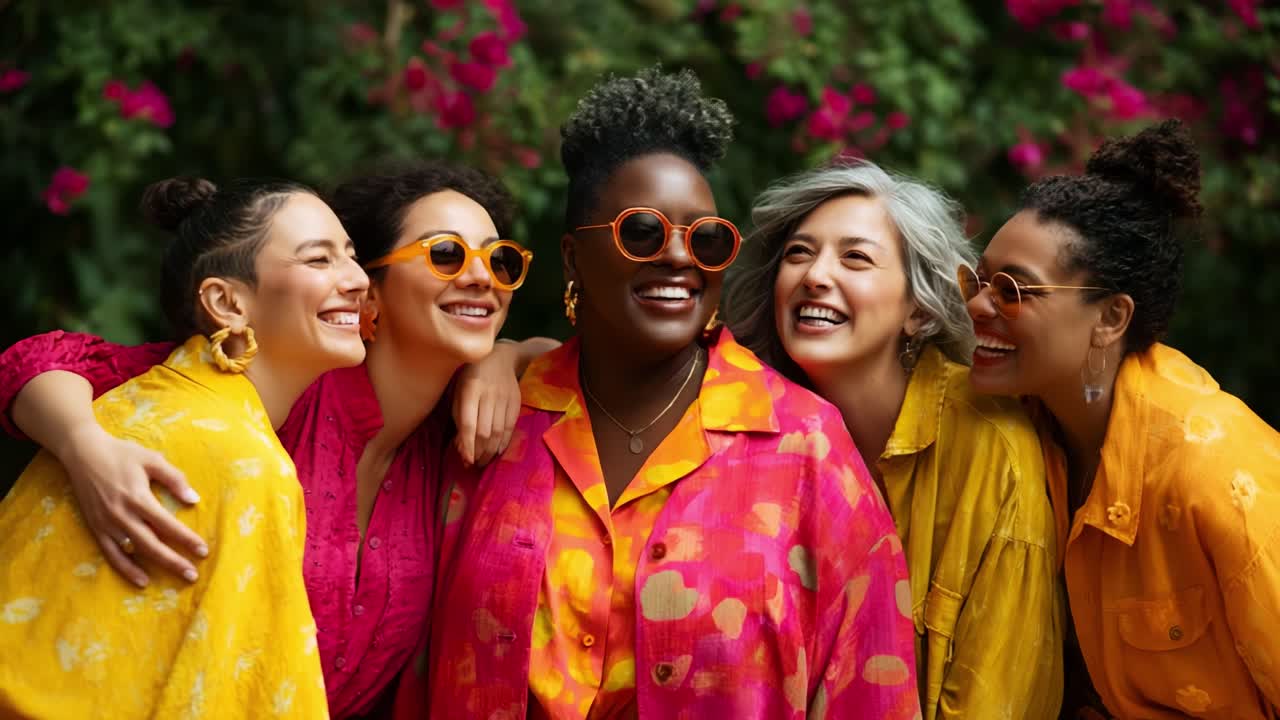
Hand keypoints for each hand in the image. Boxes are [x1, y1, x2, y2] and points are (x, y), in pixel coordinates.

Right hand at [53, 422, 206, 586]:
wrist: (83, 453)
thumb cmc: (122, 454)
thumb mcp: (152, 459)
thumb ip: (175, 479)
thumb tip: (194, 499)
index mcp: (138, 497)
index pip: (167, 525)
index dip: (186, 539)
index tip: (203, 551)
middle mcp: (122, 515)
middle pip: (152, 544)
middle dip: (175, 561)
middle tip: (193, 574)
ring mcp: (107, 524)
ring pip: (134, 552)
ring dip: (156, 567)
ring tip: (176, 578)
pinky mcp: (96, 528)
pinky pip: (112, 554)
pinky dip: (126, 569)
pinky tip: (142, 580)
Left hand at [452, 342, 522, 466]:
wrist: (500, 357)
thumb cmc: (471, 376)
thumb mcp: (458, 390)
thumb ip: (458, 417)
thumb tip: (462, 447)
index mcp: (470, 389)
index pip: (469, 423)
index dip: (467, 444)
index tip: (466, 459)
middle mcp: (489, 393)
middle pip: (485, 431)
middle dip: (479, 452)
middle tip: (474, 464)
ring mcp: (505, 397)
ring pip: (498, 431)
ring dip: (491, 451)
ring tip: (484, 461)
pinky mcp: (516, 401)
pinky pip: (511, 427)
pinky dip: (504, 442)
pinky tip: (498, 451)